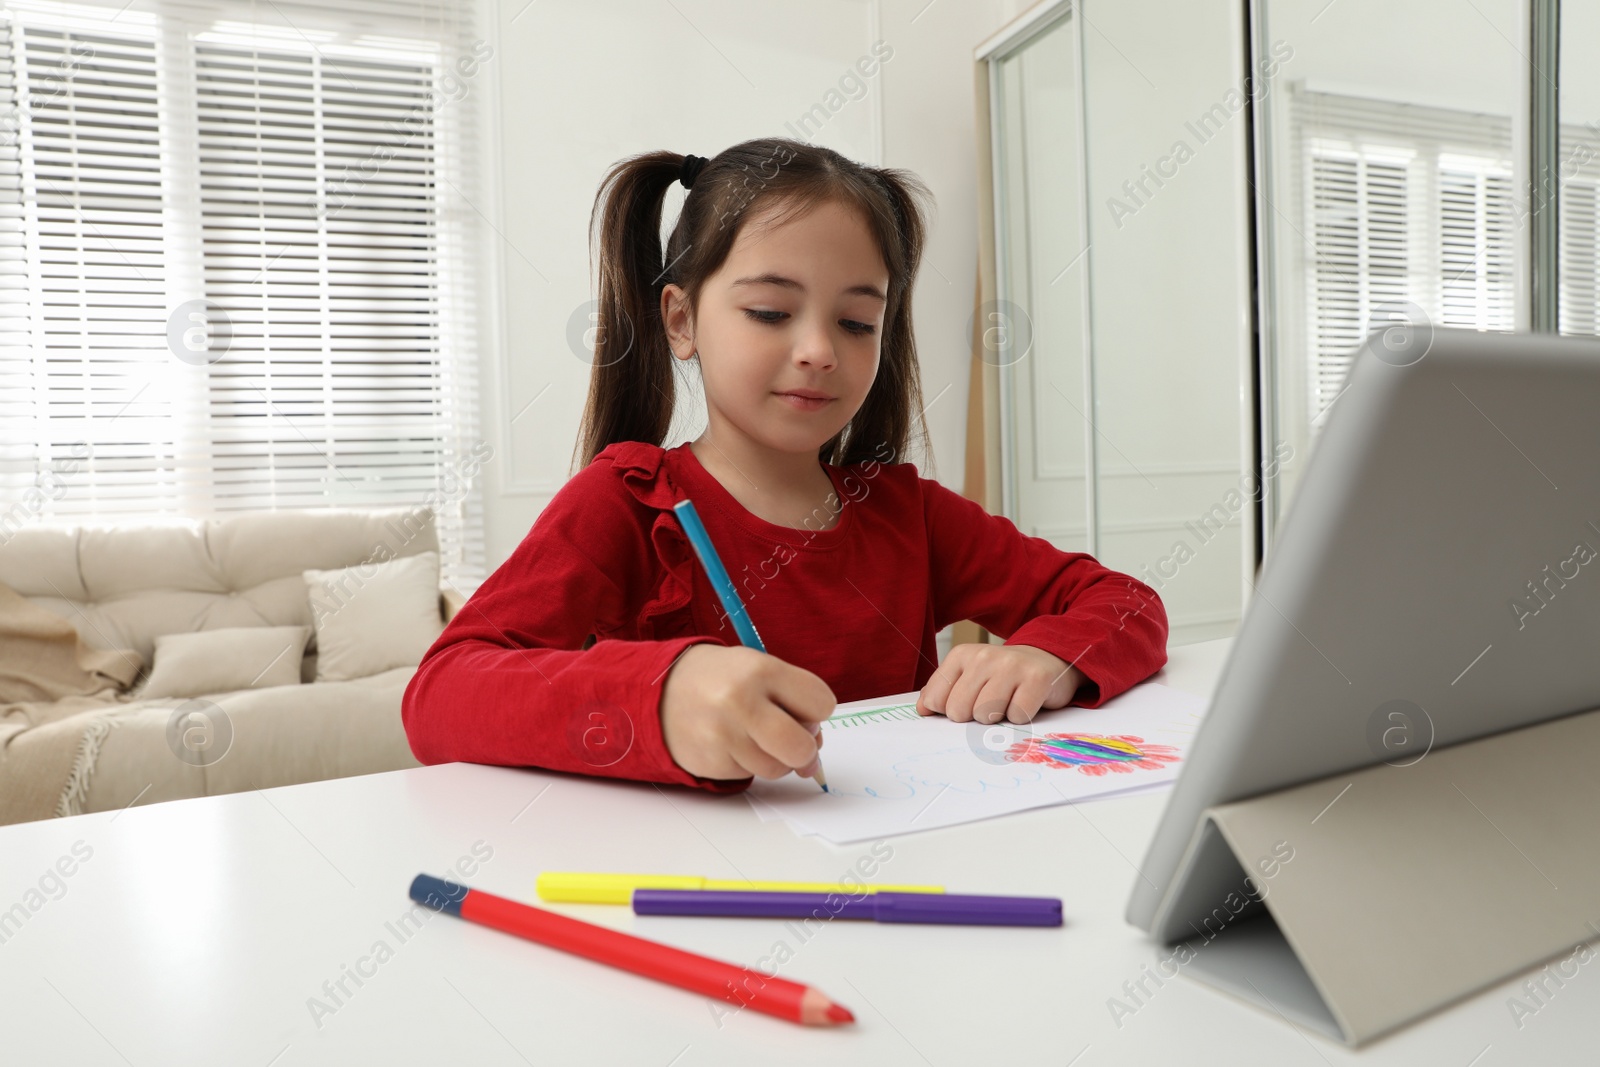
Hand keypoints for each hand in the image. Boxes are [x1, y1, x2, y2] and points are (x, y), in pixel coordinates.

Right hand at [661, 644, 834, 780]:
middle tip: (792, 740)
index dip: (816, 710)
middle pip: (801, 747)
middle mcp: (740, 702)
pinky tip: (731, 743)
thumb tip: (813, 759)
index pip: (821, 704)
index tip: (800, 707)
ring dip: (775, 758)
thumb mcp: (759, 669)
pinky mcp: (709, 762)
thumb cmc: (721, 680)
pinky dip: (748, 764)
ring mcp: (722, 735)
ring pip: (777, 768)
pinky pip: (749, 775)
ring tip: (754, 736)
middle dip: (805, 749)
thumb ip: (794, 704)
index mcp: (761, 670)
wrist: (660, 691)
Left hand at [915, 643, 1081, 724]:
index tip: (966, 702)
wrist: (1047, 660)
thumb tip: (922, 710)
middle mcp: (984, 657)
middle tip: (990, 703)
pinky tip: (1025, 701)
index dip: (950, 711)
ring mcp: (1011, 666)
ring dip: (997, 718)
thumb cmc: (1002, 676)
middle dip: (974, 716)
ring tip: (1008, 701)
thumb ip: (942, 692)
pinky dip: (1020, 718)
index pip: (936, 700)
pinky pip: (1016, 716)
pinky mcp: (1037, 679)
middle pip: (959, 711)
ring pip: (986, 715)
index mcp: (961, 655)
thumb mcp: (968, 676)